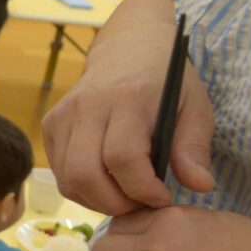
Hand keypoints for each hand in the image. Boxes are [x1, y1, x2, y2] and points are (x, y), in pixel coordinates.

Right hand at [42, 21, 214, 215]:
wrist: (127, 47)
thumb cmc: (165, 80)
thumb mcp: (195, 107)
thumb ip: (194, 147)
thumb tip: (200, 185)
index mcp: (127, 99)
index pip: (122, 158)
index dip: (143, 189)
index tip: (164, 197)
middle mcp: (87, 106)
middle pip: (85, 175)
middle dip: (116, 203)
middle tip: (141, 203)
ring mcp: (62, 116)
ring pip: (68, 180)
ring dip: (98, 201)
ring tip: (126, 195)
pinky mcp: (50, 125)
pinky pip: (59, 173)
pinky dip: (82, 187)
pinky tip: (107, 181)